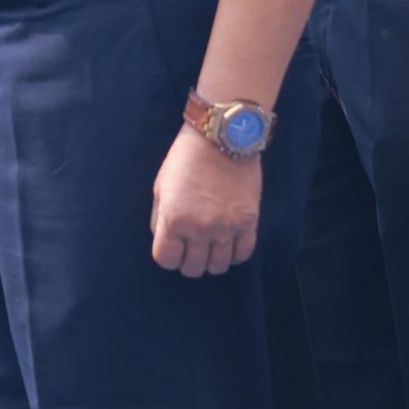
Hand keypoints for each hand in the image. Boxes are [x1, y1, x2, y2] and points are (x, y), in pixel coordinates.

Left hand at [150, 124, 263, 276]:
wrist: (220, 140)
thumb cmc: (184, 160)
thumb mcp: (160, 187)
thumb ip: (160, 218)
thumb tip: (164, 240)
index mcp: (173, 219)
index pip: (166, 260)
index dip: (167, 258)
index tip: (171, 249)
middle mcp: (200, 229)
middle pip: (193, 268)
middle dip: (187, 263)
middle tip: (189, 250)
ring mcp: (226, 228)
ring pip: (218, 267)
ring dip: (211, 262)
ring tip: (209, 249)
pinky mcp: (249, 223)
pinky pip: (243, 254)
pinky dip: (234, 255)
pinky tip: (228, 245)